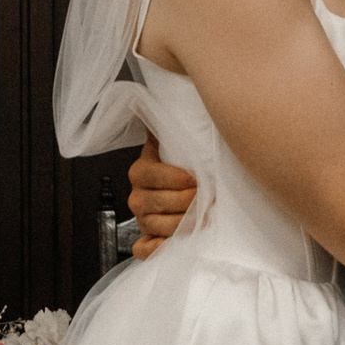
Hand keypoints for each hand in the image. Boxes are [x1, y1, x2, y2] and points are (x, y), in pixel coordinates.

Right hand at [129, 134, 196, 260]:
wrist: (184, 184)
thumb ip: (177, 125)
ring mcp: (141, 219)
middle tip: (207, 200)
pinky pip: (142, 250)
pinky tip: (171, 245)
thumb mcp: (178, 141)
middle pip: (156, 203)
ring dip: (181, 225)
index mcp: (141, 171)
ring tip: (204, 220)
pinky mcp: (146, 238)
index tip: (197, 180)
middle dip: (185, 203)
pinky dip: (155, 250)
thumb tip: (185, 94)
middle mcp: (137, 196)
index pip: (151, 176)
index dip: (176, 179)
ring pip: (154, 226)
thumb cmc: (186, 163)